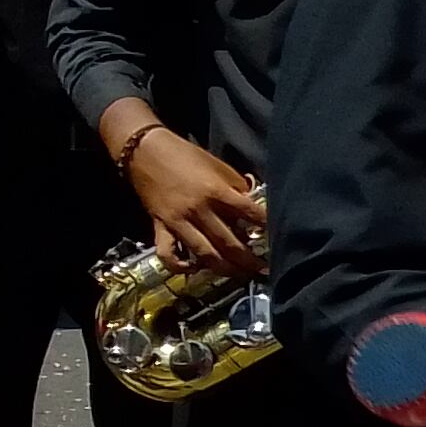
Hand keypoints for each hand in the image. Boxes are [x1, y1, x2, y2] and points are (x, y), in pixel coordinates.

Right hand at [127, 129, 265, 276]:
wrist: (145, 150)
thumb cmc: (186, 156)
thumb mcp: (219, 167)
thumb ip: (236, 188)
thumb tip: (252, 209)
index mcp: (217, 191)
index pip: (250, 212)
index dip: (267, 226)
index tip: (281, 239)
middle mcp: (199, 210)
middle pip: (229, 243)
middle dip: (249, 261)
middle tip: (264, 271)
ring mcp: (178, 221)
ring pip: (205, 254)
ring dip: (225, 269)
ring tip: (240, 276)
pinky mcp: (160, 228)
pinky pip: (168, 254)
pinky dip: (180, 266)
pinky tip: (195, 269)